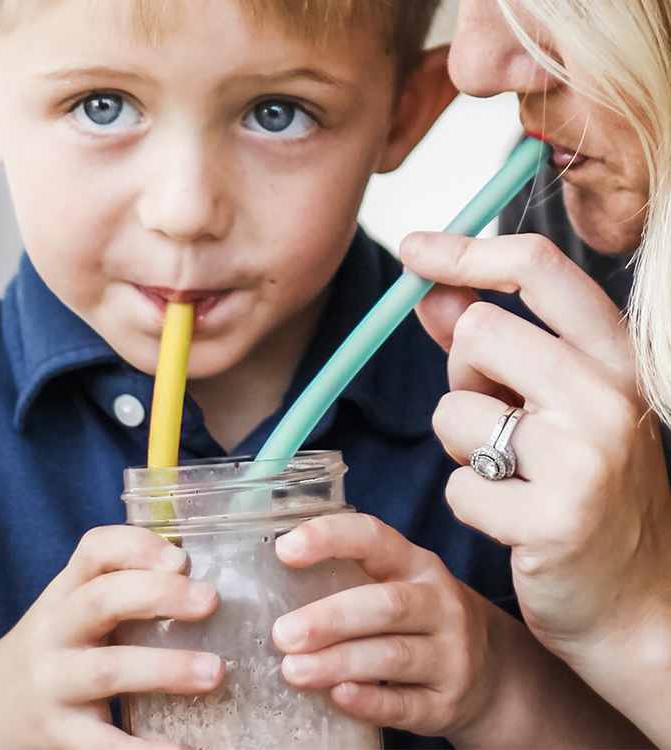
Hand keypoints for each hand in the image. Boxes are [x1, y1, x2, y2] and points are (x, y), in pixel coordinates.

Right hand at [0, 525, 223, 749]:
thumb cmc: (62, 643)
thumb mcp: (79, 603)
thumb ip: (128, 581)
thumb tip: (207, 572)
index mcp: (67, 591)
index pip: (95, 550)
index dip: (138, 547)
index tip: (181, 558)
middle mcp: (54, 630)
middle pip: (102, 600)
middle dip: (159, 595)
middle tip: (210, 600)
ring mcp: (52, 683)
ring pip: (107, 670)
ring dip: (166, 668)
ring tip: (214, 672)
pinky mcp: (59, 734)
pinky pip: (103, 744)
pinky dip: (143, 749)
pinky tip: (185, 748)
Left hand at [271, 513, 504, 741]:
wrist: (491, 672)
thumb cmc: (419, 616)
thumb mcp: (397, 582)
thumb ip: (348, 574)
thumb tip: (269, 577)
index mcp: (415, 563)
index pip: (374, 537)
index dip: (329, 538)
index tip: (284, 549)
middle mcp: (438, 603)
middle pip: (386, 604)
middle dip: (331, 618)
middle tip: (283, 633)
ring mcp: (450, 654)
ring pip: (393, 655)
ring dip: (339, 662)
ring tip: (293, 670)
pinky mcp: (447, 702)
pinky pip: (406, 704)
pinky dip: (370, 701)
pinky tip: (338, 696)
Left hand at [400, 231, 670, 740]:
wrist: (638, 606)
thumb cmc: (586, 495)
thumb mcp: (551, 407)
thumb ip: (491, 348)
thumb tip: (435, 294)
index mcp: (616, 360)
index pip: (540, 269)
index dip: (466, 251)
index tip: (416, 248)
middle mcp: (610, 398)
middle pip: (479, 331)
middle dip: (463, 374)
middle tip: (495, 418)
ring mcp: (586, 460)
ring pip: (454, 410)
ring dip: (462, 446)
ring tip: (510, 475)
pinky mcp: (553, 521)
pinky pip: (456, 486)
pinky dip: (469, 502)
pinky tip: (513, 520)